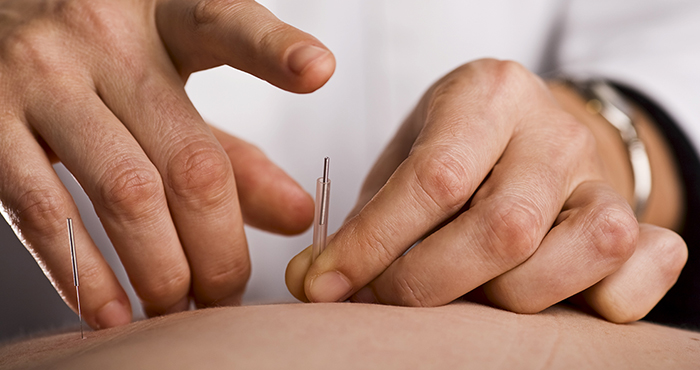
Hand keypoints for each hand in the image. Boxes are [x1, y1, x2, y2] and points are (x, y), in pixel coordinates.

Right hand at [0, 0, 333, 327]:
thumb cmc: (99, 69)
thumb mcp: (171, 93)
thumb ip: (233, 154)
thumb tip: (299, 216)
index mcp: (162, 15)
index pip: (223, 23)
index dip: (273, 49)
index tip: (318, 72)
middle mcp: (102, 37)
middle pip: (190, 158)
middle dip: (220, 247)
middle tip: (229, 294)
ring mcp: (40, 78)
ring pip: (127, 192)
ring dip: (163, 268)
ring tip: (181, 309)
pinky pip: (44, 211)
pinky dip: (86, 275)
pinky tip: (115, 312)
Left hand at [287, 59, 686, 322]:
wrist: (528, 132)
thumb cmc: (455, 150)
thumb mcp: (405, 162)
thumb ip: (368, 220)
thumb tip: (312, 285)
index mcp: (488, 96)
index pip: (433, 178)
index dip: (372, 244)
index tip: (323, 286)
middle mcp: (554, 133)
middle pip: (502, 229)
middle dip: (428, 284)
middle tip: (384, 297)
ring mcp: (602, 179)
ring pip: (574, 257)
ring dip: (503, 299)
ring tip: (463, 294)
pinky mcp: (636, 221)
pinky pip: (643, 273)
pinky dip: (603, 303)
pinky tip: (552, 298)